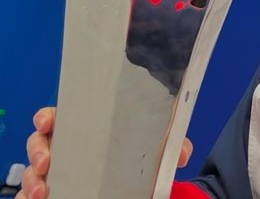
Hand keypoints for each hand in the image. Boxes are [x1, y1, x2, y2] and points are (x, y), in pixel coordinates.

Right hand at [18, 107, 193, 198]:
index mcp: (86, 123)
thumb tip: (183, 154)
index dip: (48, 117)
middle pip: (39, 141)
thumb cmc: (139, 147)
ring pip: (33, 170)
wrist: (138, 177)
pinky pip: (32, 193)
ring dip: (33, 179)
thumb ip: (170, 141)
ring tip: (43, 192)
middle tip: (47, 162)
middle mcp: (67, 144)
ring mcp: (58, 169)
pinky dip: (30, 195)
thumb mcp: (156, 140)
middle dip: (38, 150)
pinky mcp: (55, 190)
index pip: (60, 114)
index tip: (48, 122)